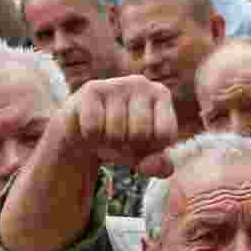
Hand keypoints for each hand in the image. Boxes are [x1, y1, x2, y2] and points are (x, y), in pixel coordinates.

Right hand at [62, 75, 177, 177]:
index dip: (152, 147)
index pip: (166, 134)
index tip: (144, 140)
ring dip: (109, 143)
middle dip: (129, 146)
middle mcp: (141, 83)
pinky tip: (91, 128)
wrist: (85, 132)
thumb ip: (159, 166)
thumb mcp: (146, 156)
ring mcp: (115, 84)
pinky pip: (94, 128)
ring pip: (116, 132)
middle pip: (140, 133)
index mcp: (161, 95)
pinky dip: (92, 137)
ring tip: (106, 134)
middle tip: (121, 139)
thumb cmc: (123, 140)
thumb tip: (151, 166)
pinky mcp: (91, 90)